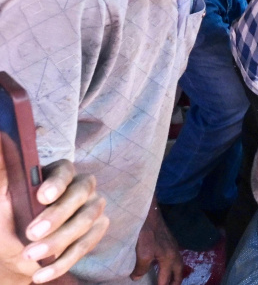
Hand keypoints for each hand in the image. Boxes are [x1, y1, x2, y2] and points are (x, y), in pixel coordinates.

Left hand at [0, 158, 106, 284]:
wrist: (14, 257)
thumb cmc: (7, 222)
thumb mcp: (1, 199)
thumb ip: (3, 170)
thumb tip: (0, 136)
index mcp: (58, 174)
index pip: (66, 170)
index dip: (57, 182)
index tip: (41, 197)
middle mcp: (81, 188)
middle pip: (81, 196)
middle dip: (57, 217)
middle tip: (30, 235)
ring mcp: (92, 210)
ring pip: (86, 222)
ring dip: (58, 243)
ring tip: (31, 258)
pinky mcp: (96, 231)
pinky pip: (86, 246)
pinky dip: (63, 262)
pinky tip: (40, 275)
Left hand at [131, 204, 182, 284]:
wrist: (150, 213)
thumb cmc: (147, 233)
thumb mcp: (143, 252)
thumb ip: (141, 267)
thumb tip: (137, 277)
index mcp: (168, 258)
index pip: (166, 278)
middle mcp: (174, 253)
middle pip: (178, 272)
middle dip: (176, 282)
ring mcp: (173, 246)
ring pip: (178, 264)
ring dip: (176, 274)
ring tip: (172, 280)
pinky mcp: (169, 240)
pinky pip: (175, 257)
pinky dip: (174, 265)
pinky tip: (166, 264)